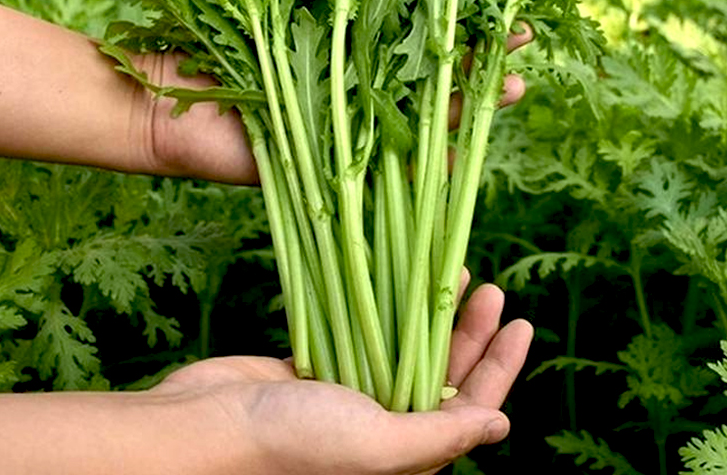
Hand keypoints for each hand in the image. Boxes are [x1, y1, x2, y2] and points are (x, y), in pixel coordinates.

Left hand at [140, 23, 533, 183]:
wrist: (157, 103)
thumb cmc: (194, 32)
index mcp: (338, 36)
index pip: (413, 16)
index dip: (457, 1)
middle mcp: (352, 79)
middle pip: (431, 63)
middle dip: (480, 47)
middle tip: (527, 32)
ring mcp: (346, 124)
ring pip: (422, 114)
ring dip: (469, 102)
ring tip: (514, 86)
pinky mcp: (330, 167)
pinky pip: (386, 169)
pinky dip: (422, 167)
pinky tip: (463, 158)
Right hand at [150, 283, 532, 474]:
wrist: (204, 429)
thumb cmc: (291, 445)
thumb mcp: (375, 445)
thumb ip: (437, 438)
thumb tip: (501, 428)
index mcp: (403, 452)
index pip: (470, 408)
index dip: (501, 368)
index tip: (522, 323)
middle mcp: (382, 424)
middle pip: (442, 371)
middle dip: (472, 333)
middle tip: (491, 289)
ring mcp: (350, 393)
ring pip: (406, 346)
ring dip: (431, 313)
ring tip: (456, 274)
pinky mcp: (320, 366)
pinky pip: (366, 333)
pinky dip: (387, 307)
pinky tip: (400, 281)